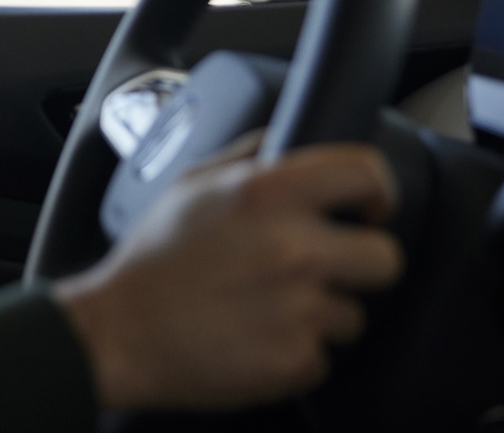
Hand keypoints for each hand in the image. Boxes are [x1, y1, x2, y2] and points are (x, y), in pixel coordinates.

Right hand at [53, 138, 402, 413]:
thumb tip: (291, 142)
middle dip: (356, 265)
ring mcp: (299, 309)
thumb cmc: (152, 258)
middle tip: (314, 270)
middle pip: (384, 257)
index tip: (367, 210)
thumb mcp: (190, 183)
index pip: (367, 173)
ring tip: (265, 308)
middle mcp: (293, 247)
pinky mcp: (296, 361)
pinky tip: (255, 338)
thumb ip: (249, 156)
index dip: (377, 192)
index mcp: (267, 193)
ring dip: (319, 315)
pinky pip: (323, 357)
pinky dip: (295, 353)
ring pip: (353, 314)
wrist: (119, 333)